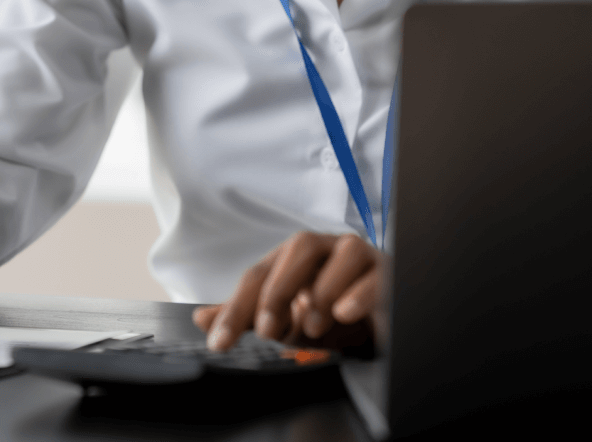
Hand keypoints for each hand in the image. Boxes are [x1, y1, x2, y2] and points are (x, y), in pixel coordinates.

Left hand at [192, 232, 384, 352]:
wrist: (375, 324)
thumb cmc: (327, 314)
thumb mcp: (286, 320)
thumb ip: (248, 317)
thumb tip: (202, 318)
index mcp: (296, 257)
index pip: (259, 274)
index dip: (236, 308)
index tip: (220, 343)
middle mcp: (328, 249)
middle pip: (299, 247)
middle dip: (278, 288)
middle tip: (268, 330)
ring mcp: (362, 257)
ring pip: (344, 253)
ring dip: (322, 290)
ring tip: (311, 326)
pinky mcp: (389, 275)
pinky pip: (377, 276)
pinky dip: (359, 294)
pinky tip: (344, 314)